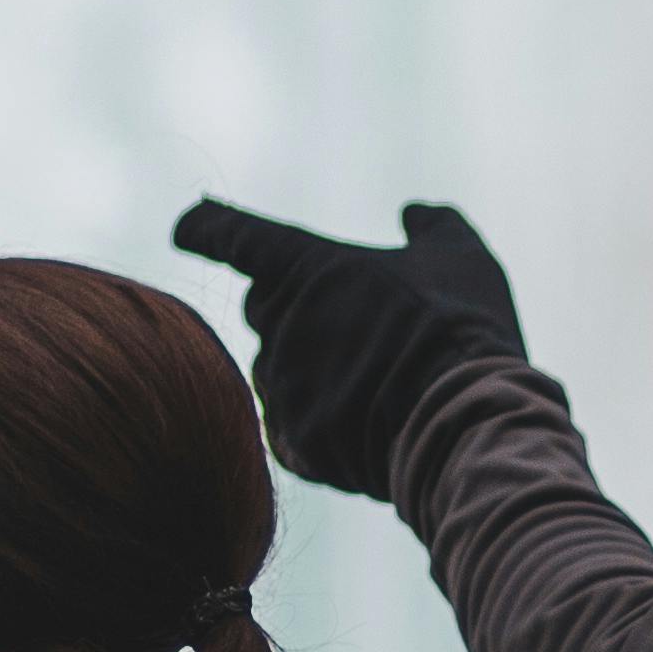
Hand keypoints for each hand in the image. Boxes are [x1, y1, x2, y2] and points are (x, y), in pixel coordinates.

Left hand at [173, 200, 532, 503]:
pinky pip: (289, 425)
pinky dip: (319, 422)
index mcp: (307, 265)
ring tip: (375, 383)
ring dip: (310, 369)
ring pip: (276, 369)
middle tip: (352, 324)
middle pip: (262, 306)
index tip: (186, 226)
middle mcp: (279, 321)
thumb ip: (434, 225)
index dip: (205, 226)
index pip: (233, 234)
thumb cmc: (462, 328)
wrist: (466, 423)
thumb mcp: (462, 257)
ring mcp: (280, 384)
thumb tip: (414, 212)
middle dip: (294, 309)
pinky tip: (364, 425)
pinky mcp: (290, 439)